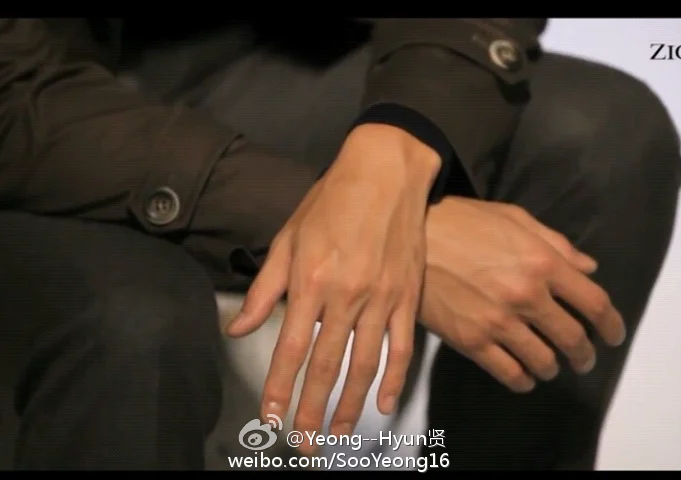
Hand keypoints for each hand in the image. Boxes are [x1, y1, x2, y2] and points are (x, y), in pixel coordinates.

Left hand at [225, 124, 440, 452]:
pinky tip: (385, 403)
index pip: (288, 349)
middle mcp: (345, 296)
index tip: (272, 419)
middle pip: (325, 366)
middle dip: (310, 410)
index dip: (279, 389)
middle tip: (303, 443)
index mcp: (310, 281)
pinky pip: (401, 346)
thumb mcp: (287, 238)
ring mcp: (380, 298)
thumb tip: (238, 328)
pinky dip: (393, 379)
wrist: (385, 172)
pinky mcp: (406, 296)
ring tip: (337, 433)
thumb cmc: (331, 201)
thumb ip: (265, 289)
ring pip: (364, 365)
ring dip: (349, 405)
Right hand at [420, 197, 625, 391]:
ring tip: (549, 366)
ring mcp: (498, 321)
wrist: (409, 237)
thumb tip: (589, 268)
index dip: (612, 325)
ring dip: (552, 368)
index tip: (613, 337)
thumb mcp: (513, 218)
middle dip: (584, 355)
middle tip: (583, 360)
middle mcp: (526, 295)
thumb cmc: (461, 222)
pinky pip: (508, 373)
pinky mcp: (470, 340)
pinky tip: (523, 377)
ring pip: (542, 361)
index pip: (594, 303)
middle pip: (573, 339)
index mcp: (542, 262)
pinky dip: (522, 381)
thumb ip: (555, 243)